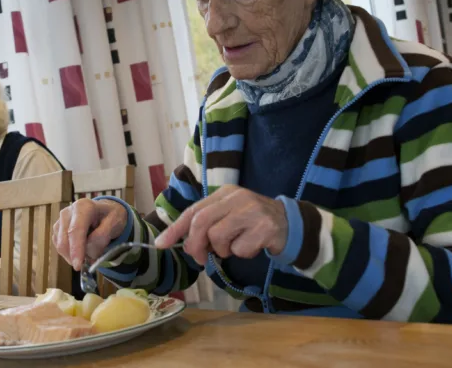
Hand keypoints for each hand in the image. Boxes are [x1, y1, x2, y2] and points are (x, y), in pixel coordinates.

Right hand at [53, 198, 127, 270]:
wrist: (104, 212)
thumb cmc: (110, 216)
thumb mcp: (114, 223)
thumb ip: (102, 236)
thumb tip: (88, 251)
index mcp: (83, 207)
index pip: (75, 230)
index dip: (75, 249)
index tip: (78, 266)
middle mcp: (68, 212)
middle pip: (65, 241)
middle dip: (76, 255)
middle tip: (91, 261)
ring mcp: (60, 221)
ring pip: (61, 246)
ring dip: (74, 255)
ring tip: (90, 251)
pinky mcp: (57, 230)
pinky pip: (60, 248)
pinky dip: (70, 254)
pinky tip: (81, 249)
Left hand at [155, 185, 287, 265]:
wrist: (290, 223)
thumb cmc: (252, 222)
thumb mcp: (229, 216)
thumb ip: (208, 225)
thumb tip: (184, 243)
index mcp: (224, 193)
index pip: (194, 210)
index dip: (175, 229)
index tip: (161, 244)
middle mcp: (237, 197)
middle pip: (202, 222)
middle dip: (195, 245)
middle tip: (200, 259)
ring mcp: (252, 211)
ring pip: (218, 237)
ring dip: (223, 250)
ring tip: (236, 246)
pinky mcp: (265, 227)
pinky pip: (240, 249)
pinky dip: (243, 254)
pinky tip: (253, 246)